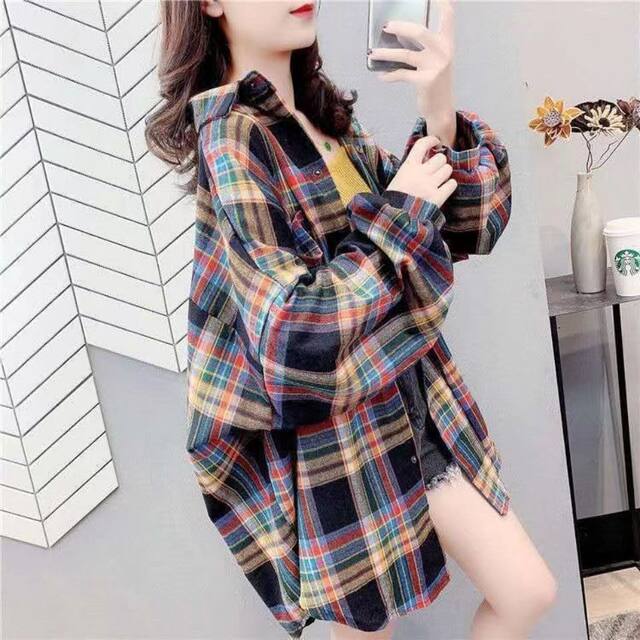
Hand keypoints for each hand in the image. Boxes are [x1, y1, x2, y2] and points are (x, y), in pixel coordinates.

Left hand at [367, 0, 456, 146]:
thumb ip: (420, 47)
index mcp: (447, 43)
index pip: (448, 16)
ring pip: (405, 54)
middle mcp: (444, 52)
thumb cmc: (433, 82)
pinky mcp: (425, 81)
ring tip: (372, 53)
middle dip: (400, 27)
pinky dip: (389, 75)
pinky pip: (402, 74)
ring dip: (385, 53)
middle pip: (419, 32)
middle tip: (385, 26)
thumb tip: (394, 34)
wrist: (441, 109)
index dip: (442, 2)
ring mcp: (435, 67)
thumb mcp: (432, 61)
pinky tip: (381, 75)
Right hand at [386, 135, 456, 208]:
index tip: (436, 142)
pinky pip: (452, 184)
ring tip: (439, 180)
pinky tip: (443, 189)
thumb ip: (411, 169)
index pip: (422, 145)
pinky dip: (449, 186)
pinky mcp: (438, 198)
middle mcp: (420, 174)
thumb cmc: (394, 200)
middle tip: (436, 169)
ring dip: (445, 173)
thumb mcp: (397, 179)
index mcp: (408, 167)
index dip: (431, 140)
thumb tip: (425, 159)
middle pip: (440, 158)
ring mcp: (430, 185)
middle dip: (440, 163)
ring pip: (447, 169)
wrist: (396, 219)